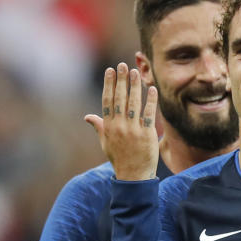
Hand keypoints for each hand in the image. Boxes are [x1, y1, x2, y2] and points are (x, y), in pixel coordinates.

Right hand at [84, 63, 158, 180]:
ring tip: (136, 72)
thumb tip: (88, 117)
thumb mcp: (106, 143)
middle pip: (119, 98)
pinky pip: (149, 114)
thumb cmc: (120, 158)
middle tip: (123, 65)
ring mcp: (133, 130)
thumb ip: (99, 127)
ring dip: (135, 86)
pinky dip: (151, 101)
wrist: (133, 176)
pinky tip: (152, 89)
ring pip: (134, 103)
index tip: (111, 71)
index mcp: (109, 126)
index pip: (107, 100)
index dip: (109, 84)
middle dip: (121, 80)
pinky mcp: (147, 134)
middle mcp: (119, 126)